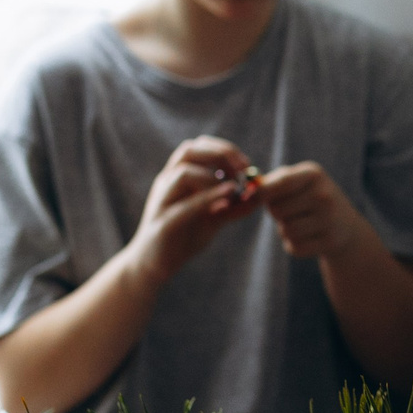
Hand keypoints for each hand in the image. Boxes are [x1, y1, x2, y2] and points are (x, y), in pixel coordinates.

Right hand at [130, 136, 263, 280]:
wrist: (153, 265)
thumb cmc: (183, 237)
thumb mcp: (213, 219)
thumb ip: (233, 207)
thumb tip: (259, 195)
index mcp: (176, 177)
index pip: (197, 147)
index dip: (223, 149)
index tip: (245, 163)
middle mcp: (167, 183)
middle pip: (189, 151)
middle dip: (220, 153)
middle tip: (243, 168)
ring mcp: (163, 202)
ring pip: (184, 173)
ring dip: (214, 178)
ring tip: (232, 191)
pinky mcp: (164, 224)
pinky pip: (185, 206)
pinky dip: (208, 198)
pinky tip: (226, 200)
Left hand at [256, 161, 374, 262]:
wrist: (345, 224)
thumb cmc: (310, 198)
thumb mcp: (298, 182)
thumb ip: (272, 182)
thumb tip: (249, 192)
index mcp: (314, 175)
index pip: (281, 183)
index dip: (262, 192)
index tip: (256, 197)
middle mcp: (324, 195)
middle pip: (277, 210)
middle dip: (277, 214)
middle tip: (290, 212)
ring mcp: (330, 219)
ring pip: (286, 231)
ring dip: (285, 231)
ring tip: (299, 224)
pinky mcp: (330, 241)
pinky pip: (295, 247)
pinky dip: (295, 245)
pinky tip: (308, 238)